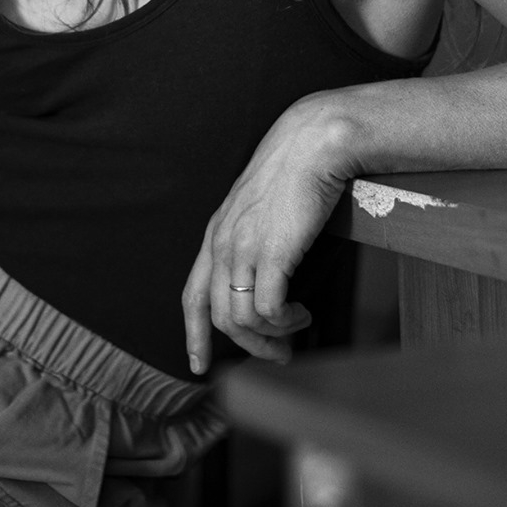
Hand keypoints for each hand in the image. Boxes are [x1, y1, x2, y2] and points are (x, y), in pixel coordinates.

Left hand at [182, 90, 362, 374]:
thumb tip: (269, 271)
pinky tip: (302, 312)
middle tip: (279, 355)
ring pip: (241, 319)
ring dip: (271, 336)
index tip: (199, 363)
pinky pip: (268, 309)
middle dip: (248, 346)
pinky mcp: (272, 252)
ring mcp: (244, 248)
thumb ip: (255, 234)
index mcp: (218, 232)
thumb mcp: (262, 204)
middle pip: (219, 316)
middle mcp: (223, 243)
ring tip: (297, 327)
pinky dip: (285, 321)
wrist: (314, 143)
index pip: (193, 294)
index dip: (193, 333)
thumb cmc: (297, 170)